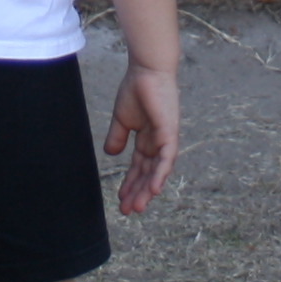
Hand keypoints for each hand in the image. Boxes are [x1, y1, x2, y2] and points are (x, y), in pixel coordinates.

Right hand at [103, 62, 181, 214]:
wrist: (145, 70)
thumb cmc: (136, 90)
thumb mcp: (122, 119)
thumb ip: (117, 137)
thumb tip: (110, 154)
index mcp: (147, 140)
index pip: (139, 168)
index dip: (130, 184)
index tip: (120, 200)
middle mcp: (158, 143)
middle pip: (149, 174)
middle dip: (138, 192)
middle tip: (128, 211)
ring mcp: (165, 139)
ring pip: (158, 171)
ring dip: (148, 189)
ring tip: (138, 206)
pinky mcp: (170, 132)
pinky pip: (167, 158)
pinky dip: (161, 174)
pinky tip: (154, 189)